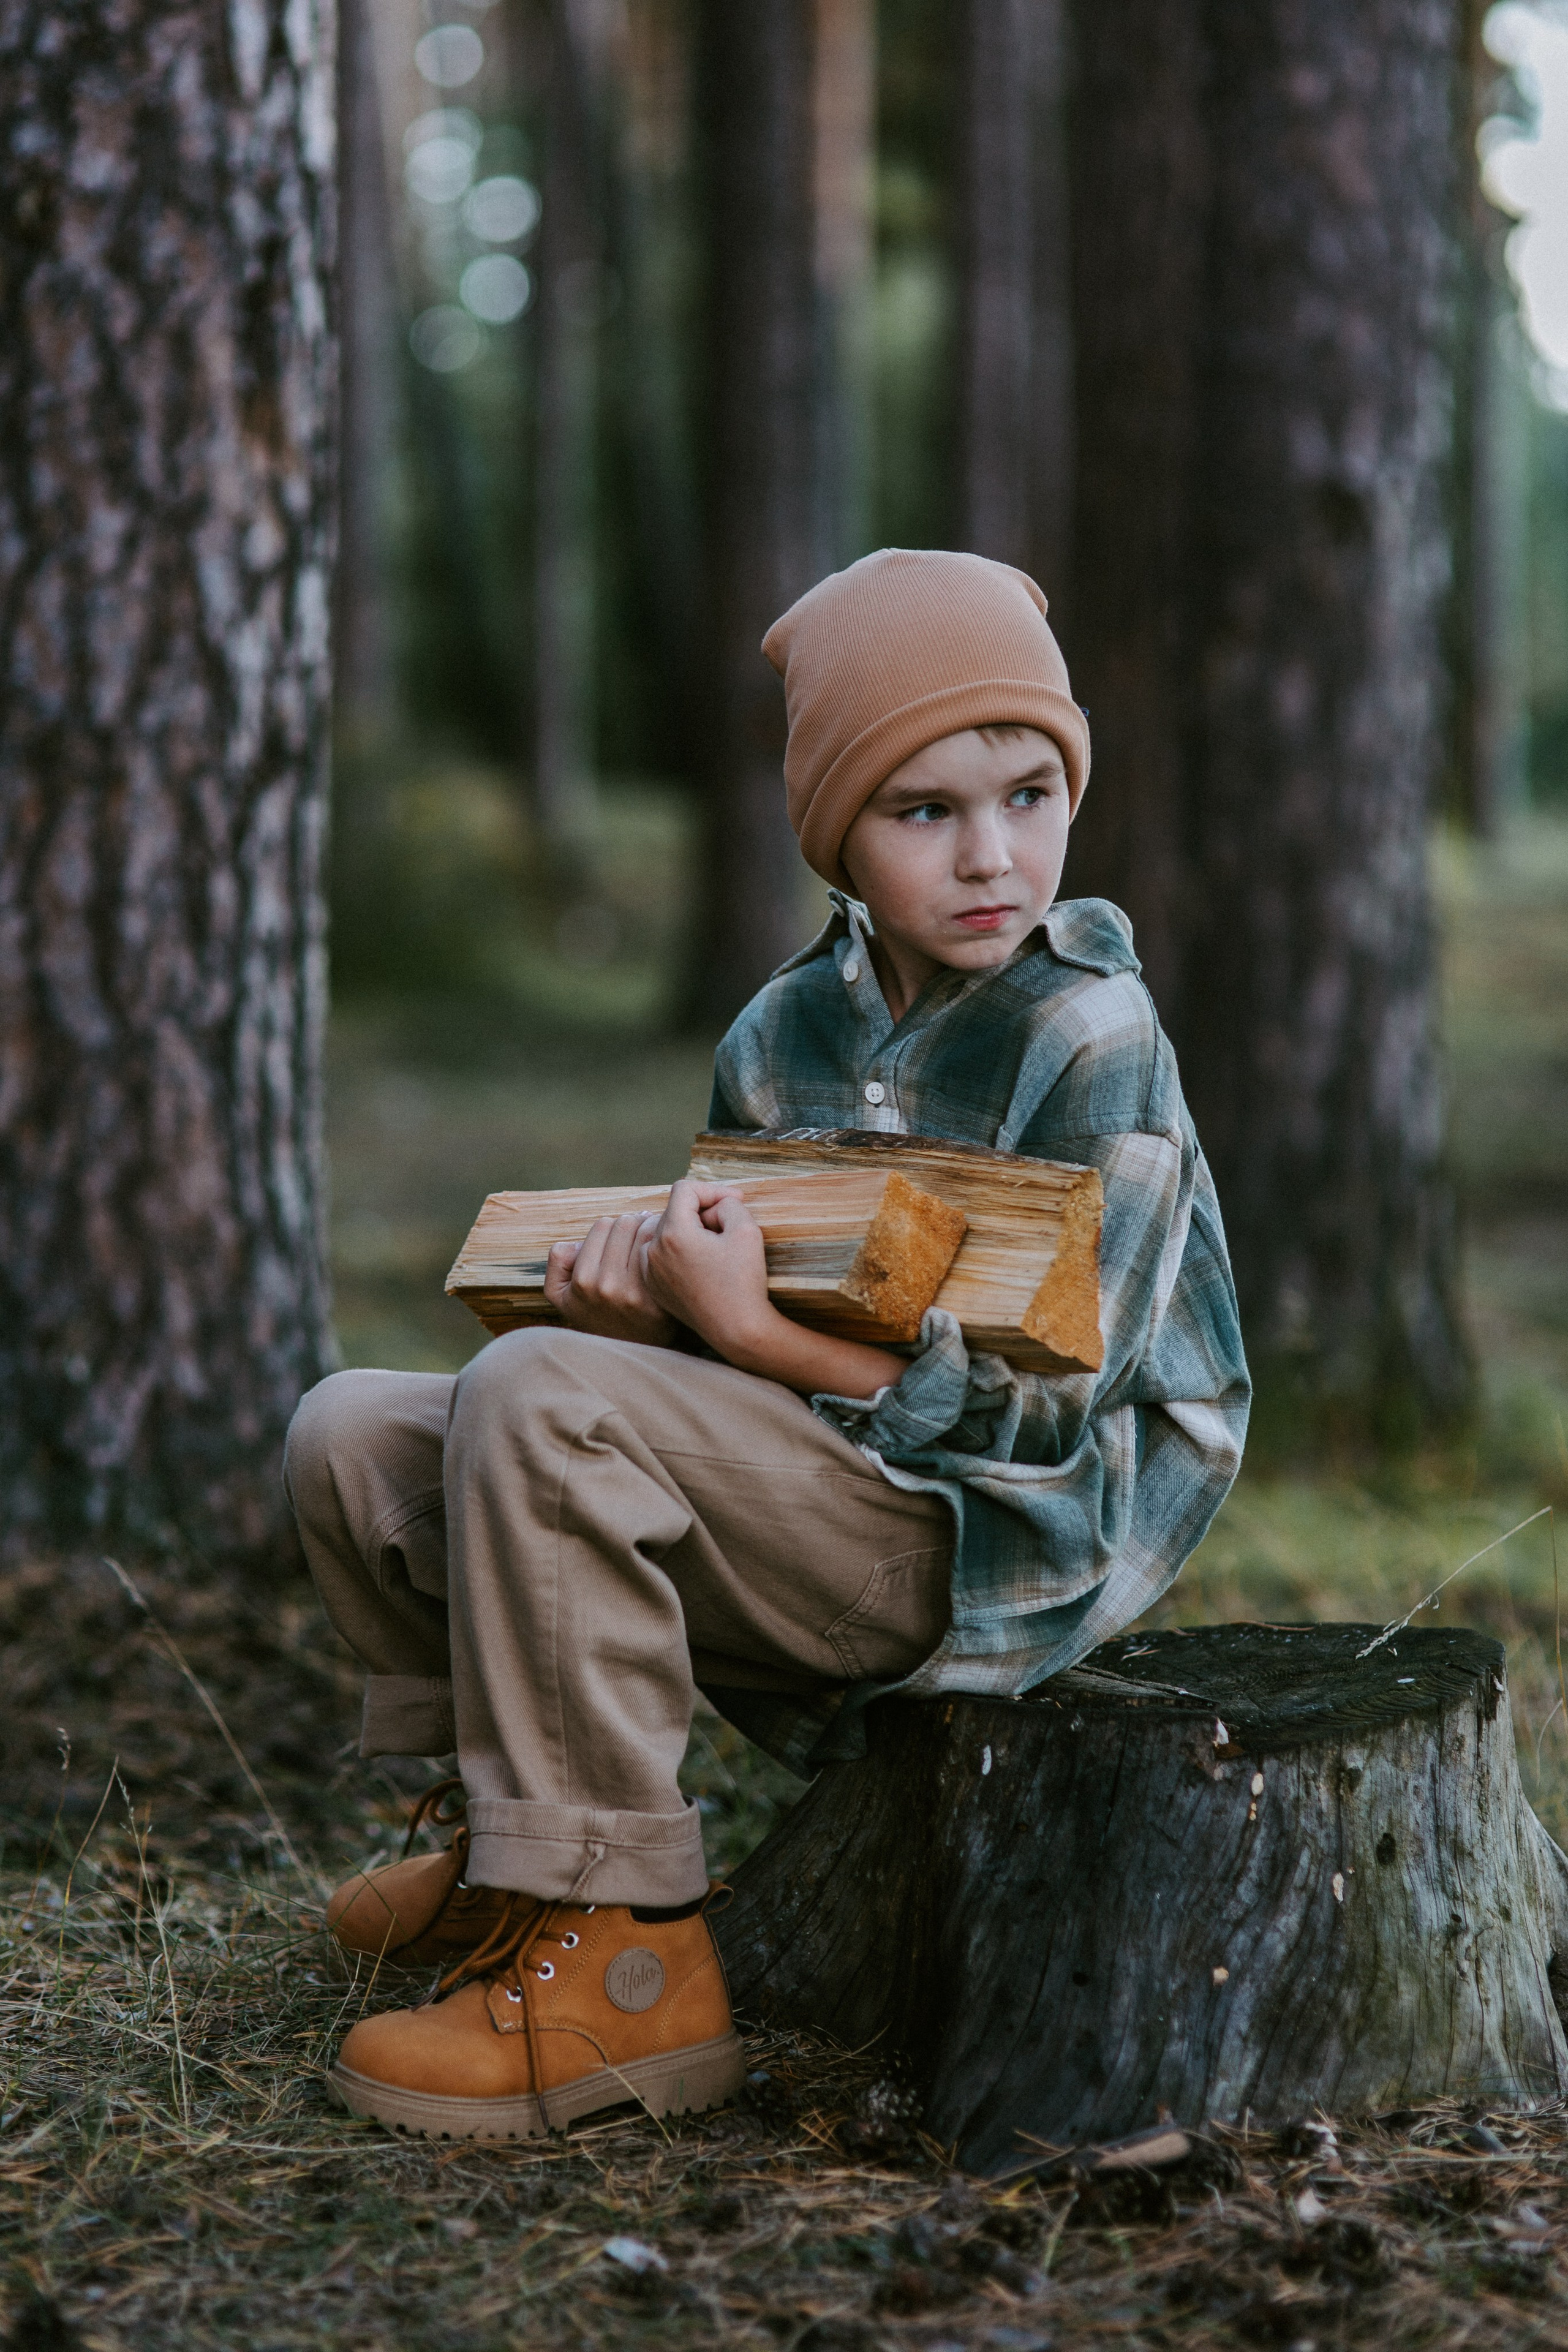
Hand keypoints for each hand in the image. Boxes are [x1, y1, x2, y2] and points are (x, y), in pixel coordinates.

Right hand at [544, 1211, 681, 1346]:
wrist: (629, 1352)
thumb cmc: (598, 1314)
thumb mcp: (561, 1296)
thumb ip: (558, 1262)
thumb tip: (577, 1243)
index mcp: (582, 1281)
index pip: (602, 1225)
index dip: (611, 1228)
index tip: (621, 1237)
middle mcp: (606, 1286)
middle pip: (626, 1223)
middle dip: (634, 1224)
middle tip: (640, 1235)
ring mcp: (633, 1293)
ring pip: (646, 1232)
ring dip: (651, 1230)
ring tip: (653, 1241)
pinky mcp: (658, 1298)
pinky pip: (662, 1252)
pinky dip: (665, 1246)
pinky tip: (666, 1254)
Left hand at [645, 1179, 907, 1400]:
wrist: (737, 1330)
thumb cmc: (744, 1281)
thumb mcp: (746, 1229)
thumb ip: (727, 1204)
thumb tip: (711, 1207)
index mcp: (673, 1233)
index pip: (685, 1189)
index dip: (713, 1190)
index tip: (736, 1202)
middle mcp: (653, 1250)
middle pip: (674, 1211)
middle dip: (702, 1212)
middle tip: (728, 1228)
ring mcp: (649, 1271)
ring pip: (665, 1232)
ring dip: (688, 1232)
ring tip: (714, 1248)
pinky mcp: (653, 1287)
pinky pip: (660, 1255)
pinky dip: (678, 1252)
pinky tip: (701, 1266)